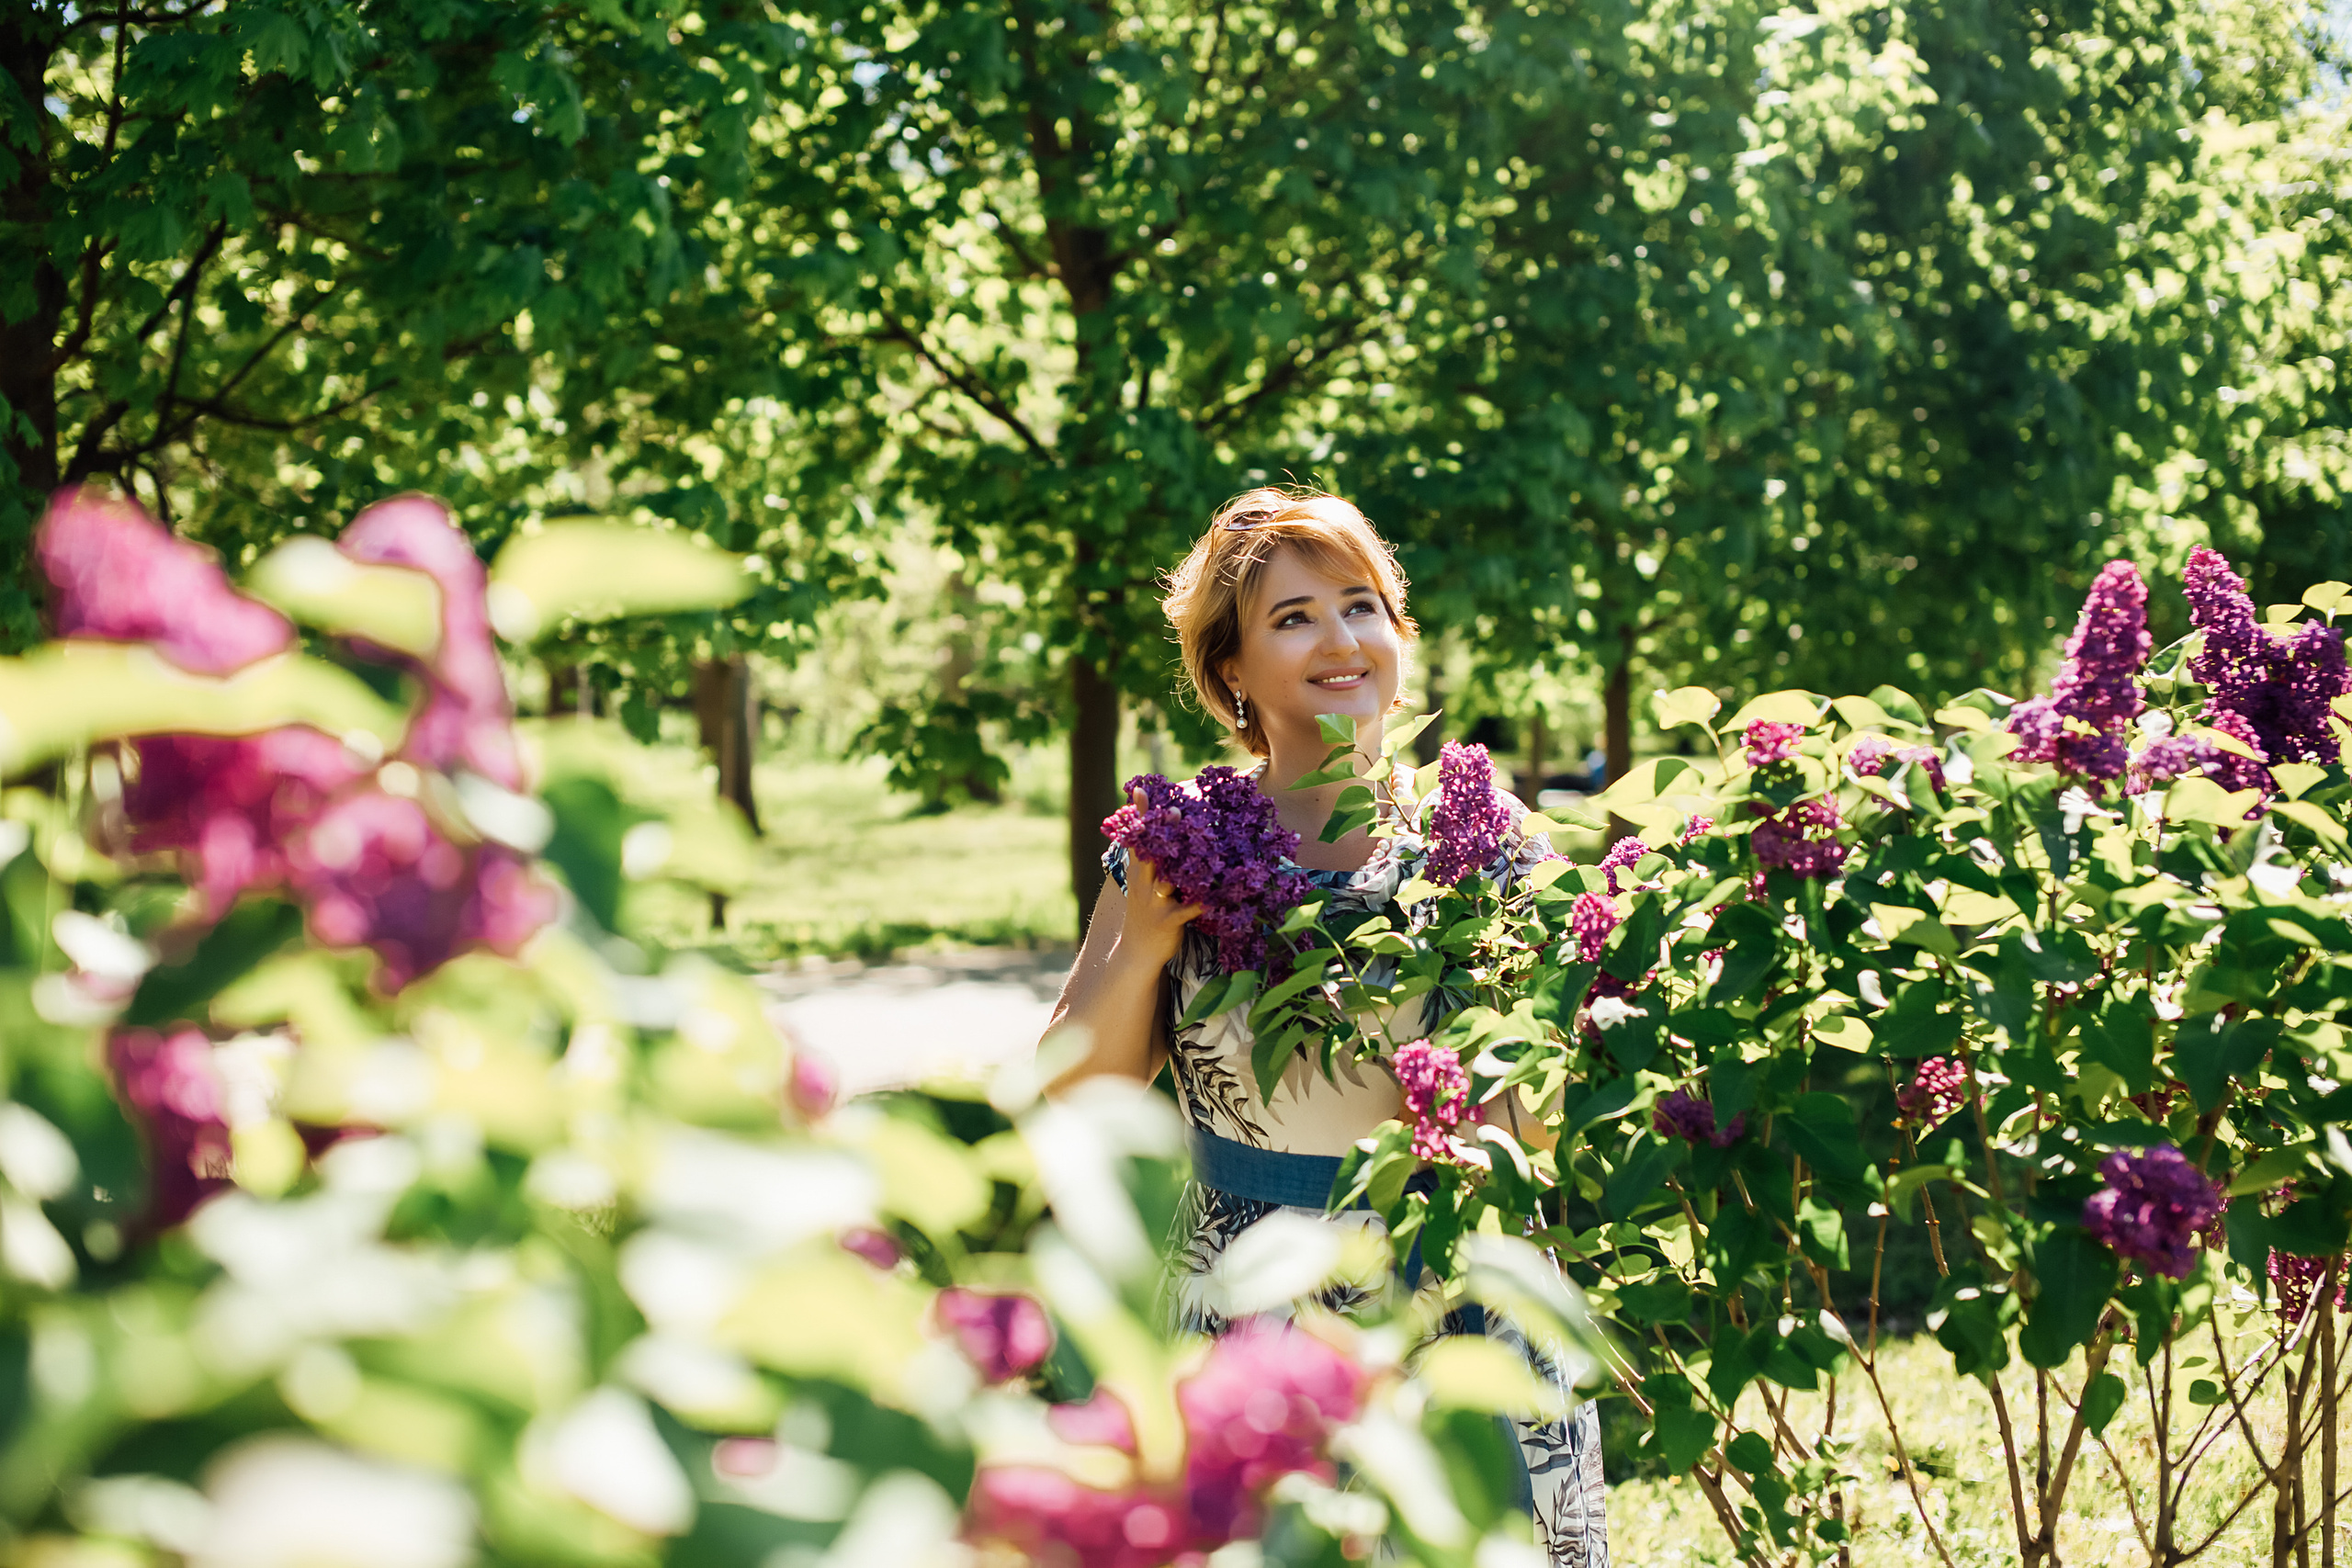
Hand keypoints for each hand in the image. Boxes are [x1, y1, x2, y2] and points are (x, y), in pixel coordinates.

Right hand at [1118, 793, 1203, 967]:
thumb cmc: (1145, 914)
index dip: (1140, 815)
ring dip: (1186, 864)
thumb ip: (1153, 863)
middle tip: (1175, 812)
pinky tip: (1222, 893)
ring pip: (1169, 878)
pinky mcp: (1169, 920)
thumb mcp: (1142, 886)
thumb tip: (1170, 838)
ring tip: (1203, 848)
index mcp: (1138, 871)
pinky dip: (1205, 900)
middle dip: (1162, 832)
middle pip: (1152, 853)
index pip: (1137, 838)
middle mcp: (1143, 883)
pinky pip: (1189, 908)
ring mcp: (1154, 902)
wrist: (1135, 953)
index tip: (1141, 790)